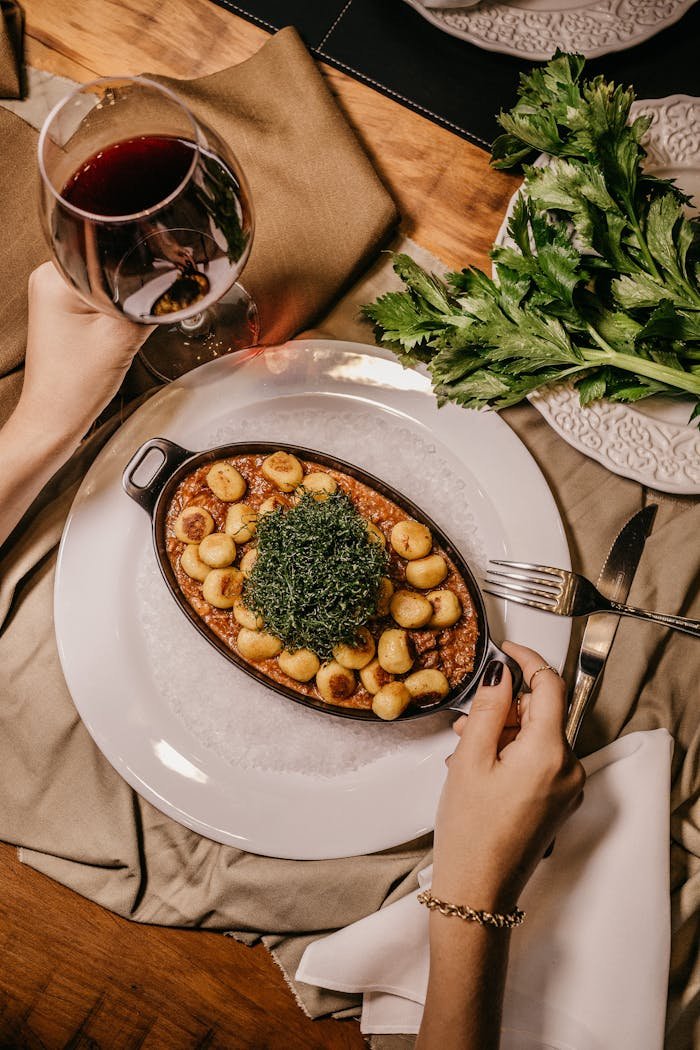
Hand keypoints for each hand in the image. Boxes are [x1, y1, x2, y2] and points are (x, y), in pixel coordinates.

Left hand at [15, 262, 152, 450]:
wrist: (56, 418)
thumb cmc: (74, 385)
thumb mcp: (122, 337)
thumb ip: (150, 304)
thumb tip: (172, 285)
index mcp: (55, 276)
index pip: (107, 248)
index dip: (139, 261)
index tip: (157, 279)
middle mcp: (49, 279)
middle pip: (108, 262)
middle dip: (130, 285)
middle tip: (130, 318)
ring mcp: (55, 295)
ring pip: (106, 281)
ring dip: (122, 299)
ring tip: (117, 330)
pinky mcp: (64, 312)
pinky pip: (99, 298)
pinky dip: (113, 311)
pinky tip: (113, 331)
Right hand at [431, 641, 584, 911]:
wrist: (479, 892)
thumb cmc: (471, 833)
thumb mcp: (469, 759)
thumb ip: (487, 708)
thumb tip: (500, 673)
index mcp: (550, 752)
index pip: (550, 685)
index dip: (527, 660)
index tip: (506, 650)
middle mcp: (569, 768)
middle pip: (541, 713)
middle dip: (504, 709)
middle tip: (466, 722)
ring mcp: (567, 788)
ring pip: (536, 737)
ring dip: (502, 734)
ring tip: (463, 752)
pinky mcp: (559, 802)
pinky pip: (539, 761)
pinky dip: (511, 755)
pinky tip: (479, 769)